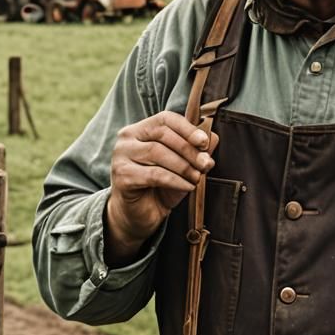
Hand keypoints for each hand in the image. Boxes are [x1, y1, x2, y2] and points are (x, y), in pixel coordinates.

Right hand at [105, 111, 218, 265]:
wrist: (139, 215)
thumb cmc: (160, 186)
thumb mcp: (183, 166)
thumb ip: (196, 150)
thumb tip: (213, 138)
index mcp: (140, 129)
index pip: (165, 119)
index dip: (187, 129)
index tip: (204, 142)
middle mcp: (127, 139)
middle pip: (163, 135)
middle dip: (189, 150)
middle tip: (205, 164)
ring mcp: (121, 157)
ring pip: (157, 152)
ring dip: (183, 166)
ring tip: (197, 177)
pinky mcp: (122, 176)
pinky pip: (154, 174)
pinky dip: (175, 180)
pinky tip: (188, 186)